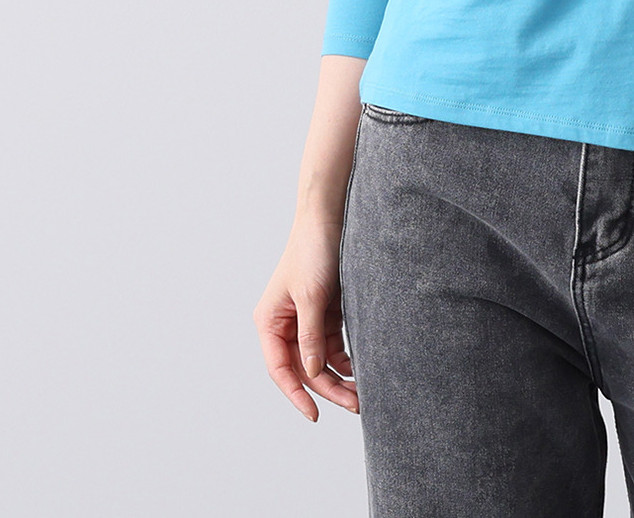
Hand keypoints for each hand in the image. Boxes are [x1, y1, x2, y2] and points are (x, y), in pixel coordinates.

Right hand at [253, 217, 358, 421]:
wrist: (330, 217)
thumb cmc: (313, 251)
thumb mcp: (311, 295)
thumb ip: (310, 335)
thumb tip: (311, 372)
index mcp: (270, 322)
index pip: (280, 369)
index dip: (296, 394)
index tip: (315, 415)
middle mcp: (285, 324)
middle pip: (304, 368)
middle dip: (328, 388)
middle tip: (355, 404)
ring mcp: (306, 319)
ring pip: (320, 360)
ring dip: (340, 376)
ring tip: (363, 393)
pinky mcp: (326, 312)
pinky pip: (333, 345)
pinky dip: (346, 358)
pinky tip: (362, 369)